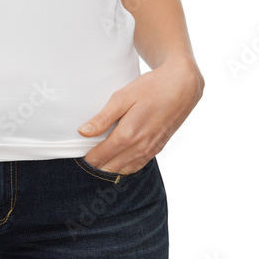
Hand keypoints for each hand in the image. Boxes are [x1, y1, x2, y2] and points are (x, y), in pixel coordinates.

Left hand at [76, 58, 203, 174]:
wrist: (181, 88)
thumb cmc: (150, 89)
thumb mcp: (122, 98)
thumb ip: (102, 118)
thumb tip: (83, 132)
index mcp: (128, 134)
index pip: (101, 156)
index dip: (88, 158)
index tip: (77, 154)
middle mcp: (140, 147)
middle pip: (111, 167)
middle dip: (97, 165)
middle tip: (84, 158)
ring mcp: (151, 150)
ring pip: (125, 170)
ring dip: (110, 169)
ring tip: (98, 162)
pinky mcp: (158, 149)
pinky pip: (138, 166)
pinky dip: (125, 167)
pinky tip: (117, 162)